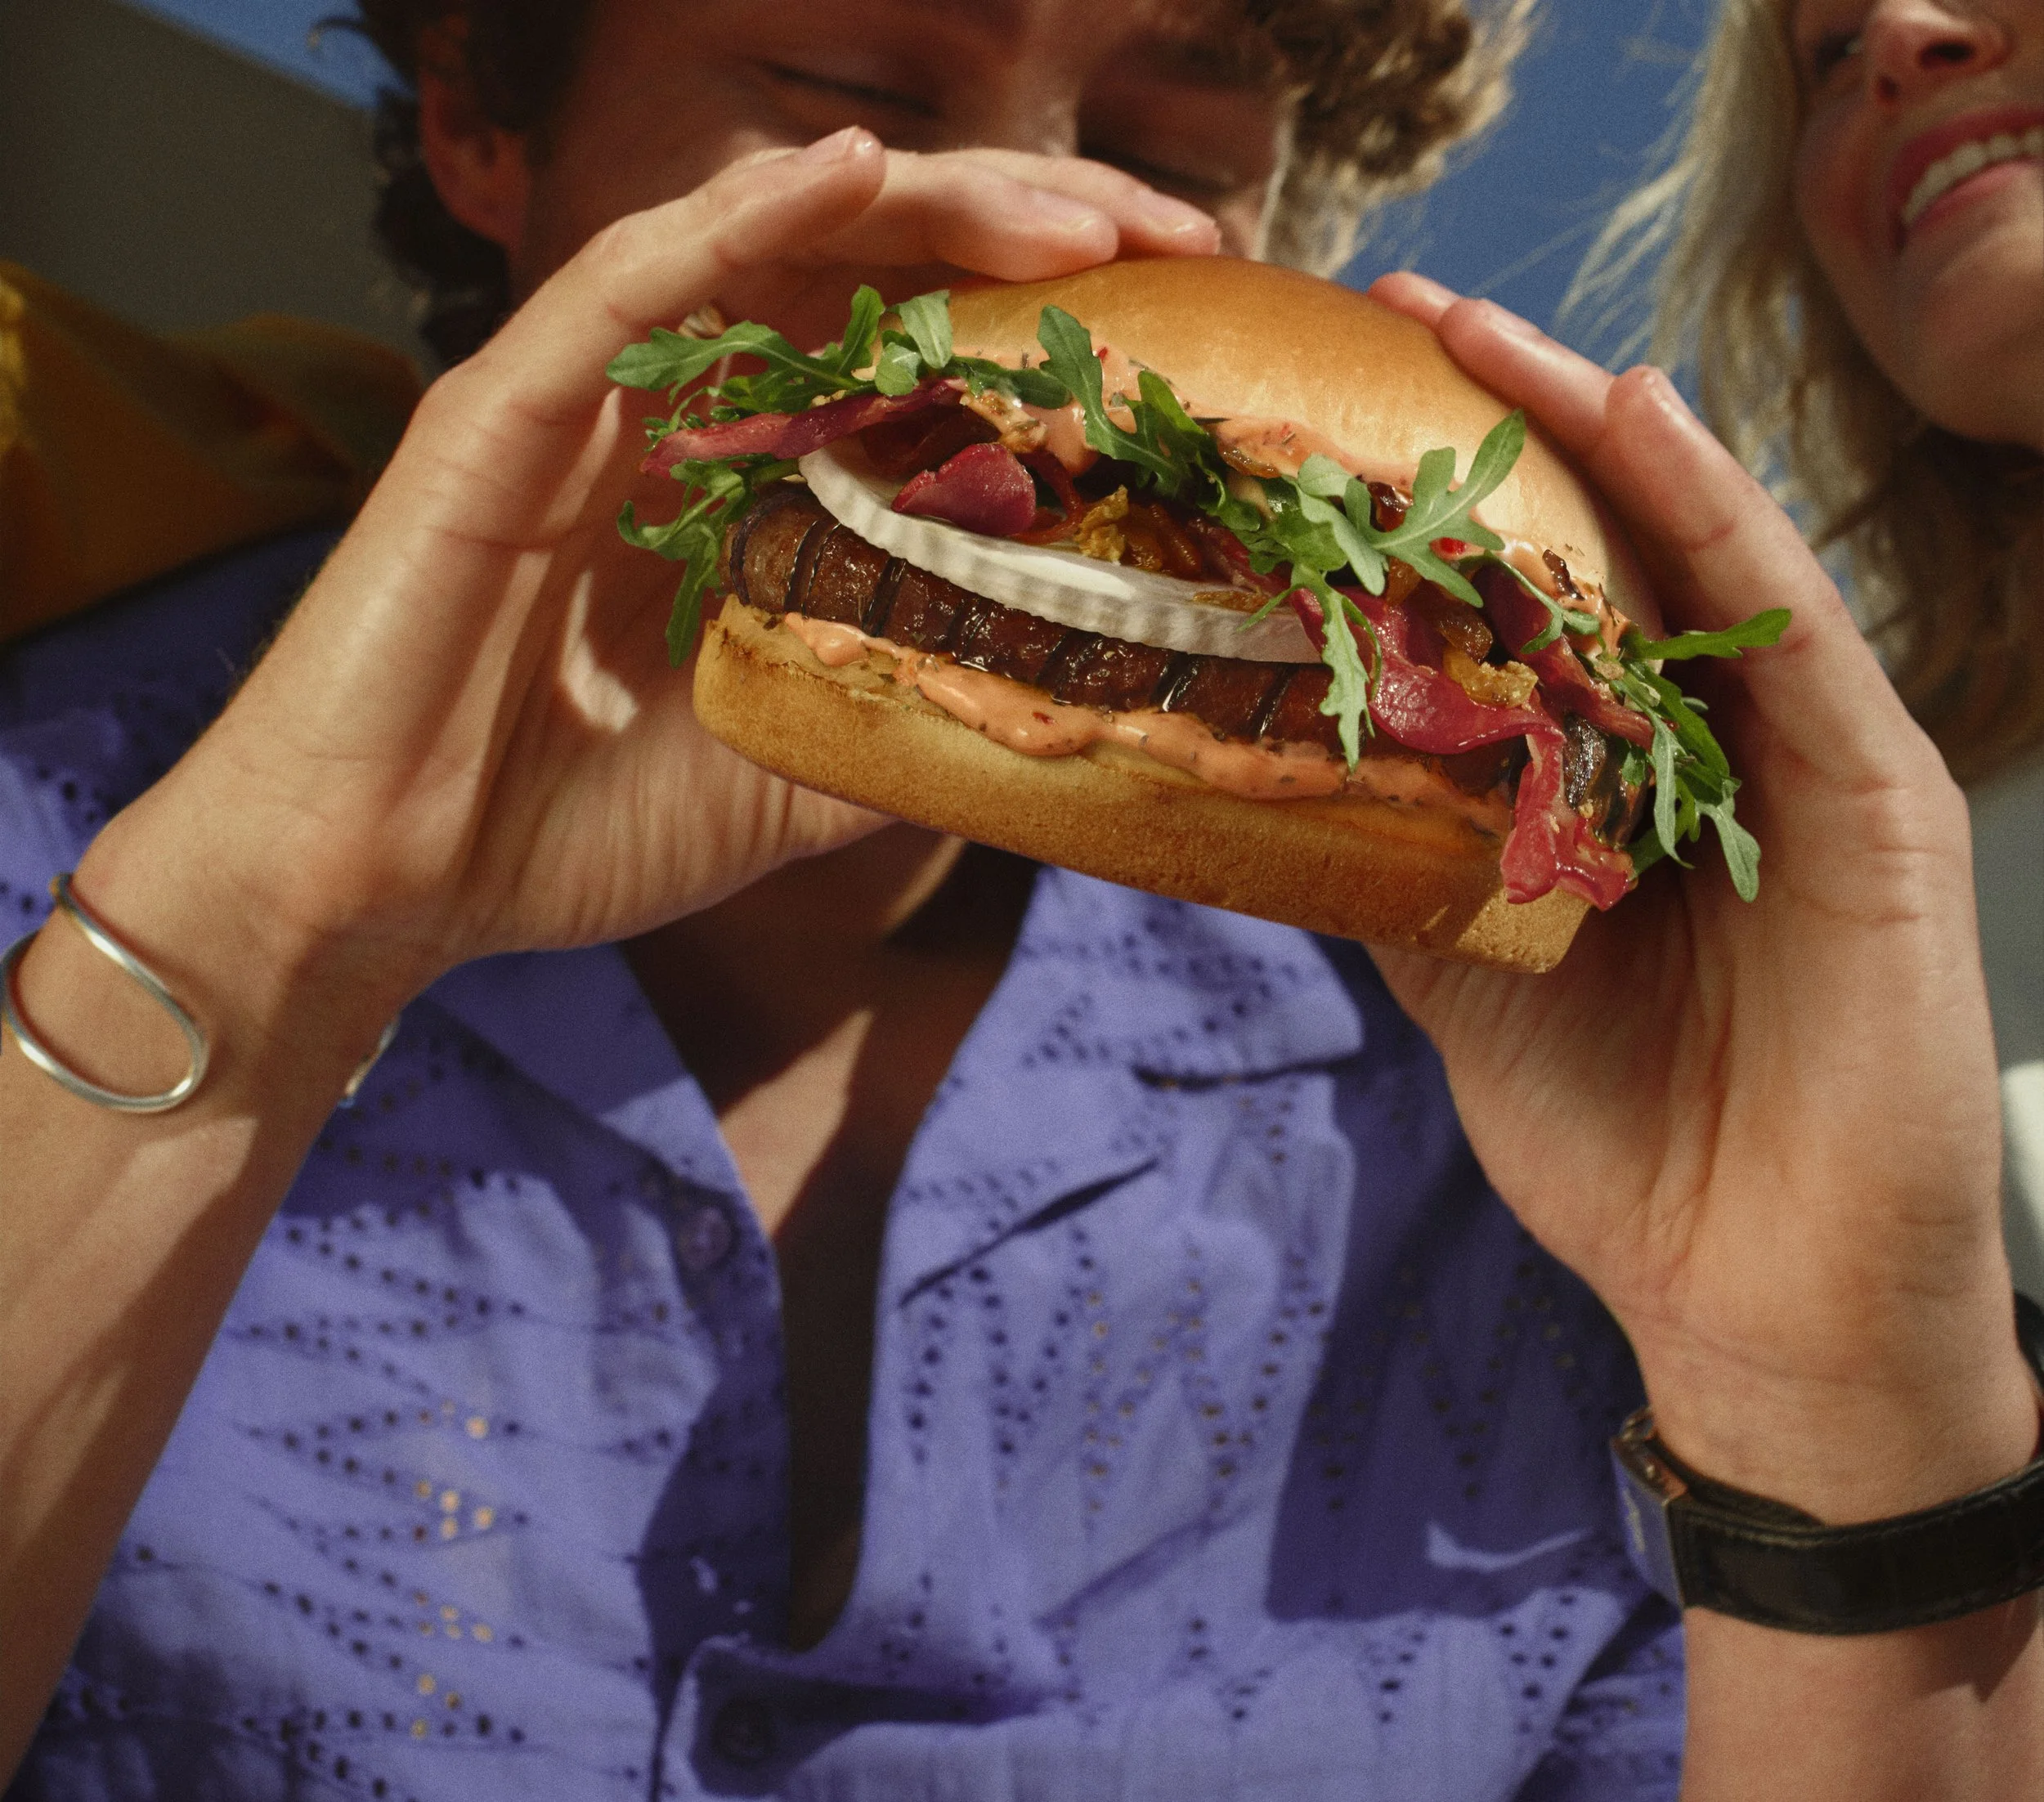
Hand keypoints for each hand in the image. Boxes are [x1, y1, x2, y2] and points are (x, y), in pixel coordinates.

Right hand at [84, 131, 1219, 1041]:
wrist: (382, 888)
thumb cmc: (564, 830)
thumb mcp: (787, 778)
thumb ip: (901, 722)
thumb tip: (1060, 727)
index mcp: (751, 492)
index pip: (916, 360)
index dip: (1047, 329)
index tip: (1183, 332)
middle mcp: (683, 420)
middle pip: (873, 274)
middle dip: (1028, 239)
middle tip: (1173, 245)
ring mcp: (593, 403)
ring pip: (774, 248)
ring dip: (930, 209)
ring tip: (1077, 218)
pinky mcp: (502, 411)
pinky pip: (627, 283)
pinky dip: (737, 219)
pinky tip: (849, 175)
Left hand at [1364, 275, 2033, 1519]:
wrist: (1760, 1296)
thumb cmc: (1628, 1144)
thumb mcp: (1476, 980)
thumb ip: (1408, 865)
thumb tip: (1277, 782)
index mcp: (1625, 787)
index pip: (1535, 607)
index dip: (1446, 506)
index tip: (1336, 413)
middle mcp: (1718, 750)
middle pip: (1610, 552)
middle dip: (1508, 428)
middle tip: (1392, 314)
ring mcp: (1808, 761)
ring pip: (1697, 559)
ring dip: (1595, 429)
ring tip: (1484, 328)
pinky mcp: (1884, 796)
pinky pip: (1792, 630)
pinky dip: (1718, 516)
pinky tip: (1644, 416)